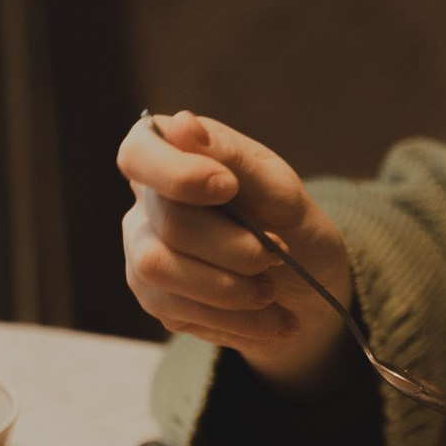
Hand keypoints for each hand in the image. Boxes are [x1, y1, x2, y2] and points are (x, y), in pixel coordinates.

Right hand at [117, 110, 359, 393]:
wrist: (306, 286)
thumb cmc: (288, 222)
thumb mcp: (277, 186)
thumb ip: (231, 156)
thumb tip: (181, 125)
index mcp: (170, 159)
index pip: (139, 155)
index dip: (177, 174)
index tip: (227, 187)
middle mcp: (146, 205)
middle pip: (168, 223)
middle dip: (234, 247)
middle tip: (278, 253)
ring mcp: (144, 253)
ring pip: (161, 271)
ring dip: (231, 288)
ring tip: (272, 291)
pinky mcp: (157, 300)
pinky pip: (179, 312)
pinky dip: (237, 320)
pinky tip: (273, 319)